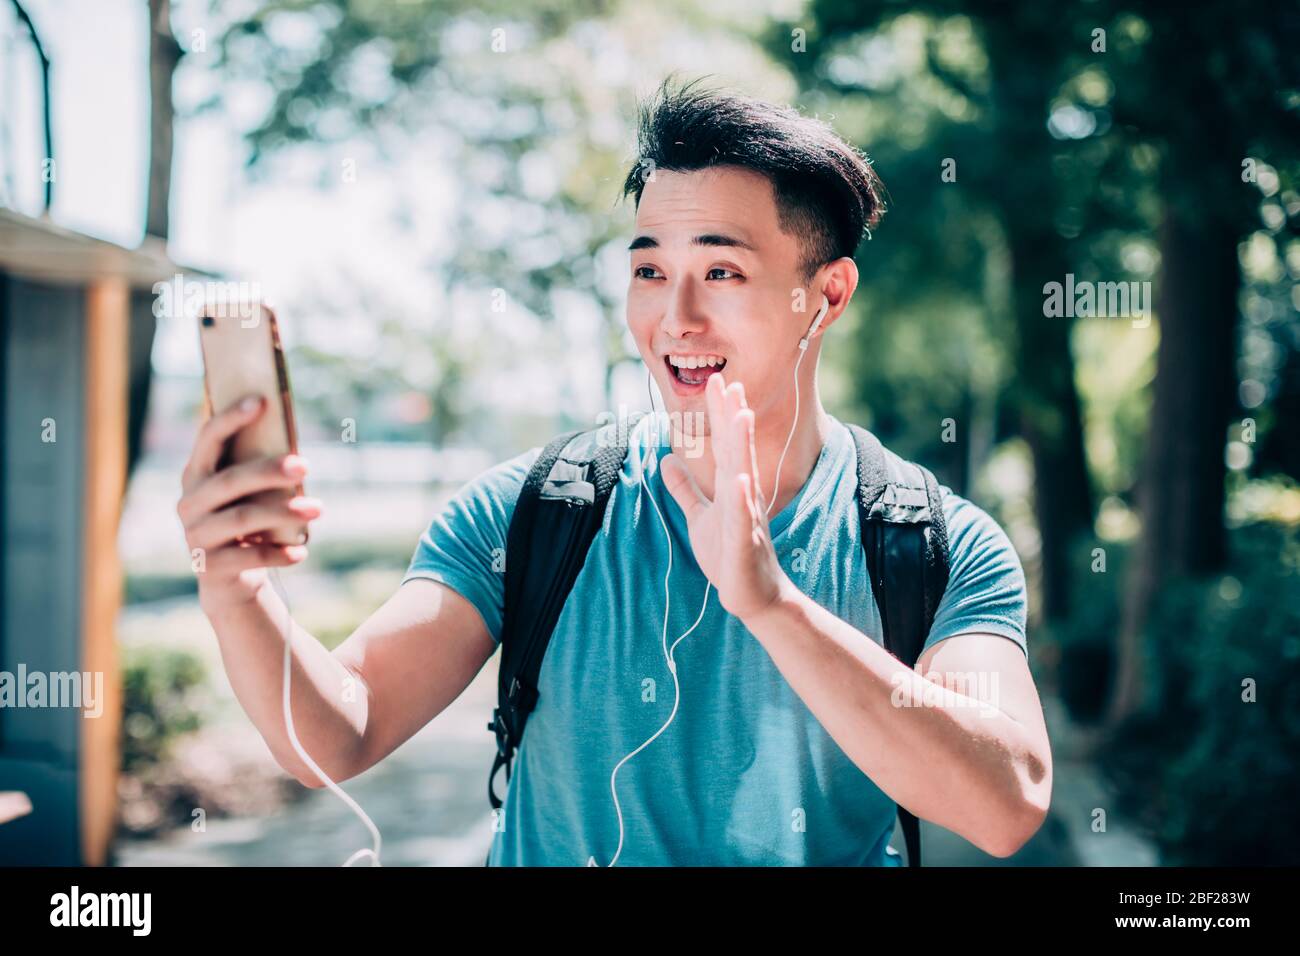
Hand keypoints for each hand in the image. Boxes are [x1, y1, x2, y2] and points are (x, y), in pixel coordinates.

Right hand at [177, 395, 321, 612]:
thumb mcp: (250, 496)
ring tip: (319, 509)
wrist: (230, 580)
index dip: (231, 419)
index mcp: (197, 476)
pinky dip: (279, 553)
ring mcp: (195, 536)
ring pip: (242, 518)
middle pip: (230, 481)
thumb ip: (260, 471)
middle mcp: (189, 503)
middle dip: (269, 470)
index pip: (208, 440)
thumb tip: (299, 452)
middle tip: (307, 465)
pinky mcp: (209, 567)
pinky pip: (249, 556)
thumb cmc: (247, 524)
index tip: (261, 400)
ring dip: (283, 512)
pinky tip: (302, 552)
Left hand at [660, 373, 791, 621]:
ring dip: (741, 443)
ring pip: (743, 473)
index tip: (718, 381)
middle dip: (732, 414)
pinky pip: (743, 517)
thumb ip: (684, 489)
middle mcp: (742, 495)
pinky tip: (740, 478)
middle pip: (735, 448)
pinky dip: (741, 497)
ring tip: (741, 413)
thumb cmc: (728, 555)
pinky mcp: (745, 542)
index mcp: (732, 487)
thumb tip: (665, 460)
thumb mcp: (699, 517)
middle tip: (729, 380)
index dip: (721, 413)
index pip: (725, 443)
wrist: (751, 596)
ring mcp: (746, 516)